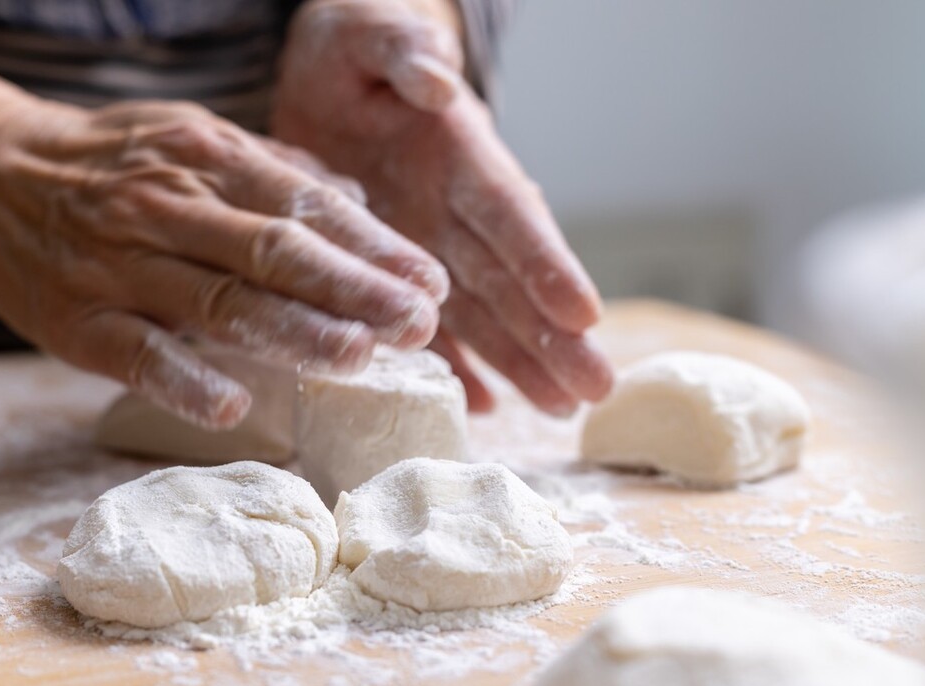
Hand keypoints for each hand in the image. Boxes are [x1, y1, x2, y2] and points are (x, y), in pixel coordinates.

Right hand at [0, 97, 448, 429]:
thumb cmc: (107, 164)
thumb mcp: (190, 139)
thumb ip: (273, 171)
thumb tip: (356, 203)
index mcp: (206, 158)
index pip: (305, 205)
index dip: (373, 246)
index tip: (429, 282)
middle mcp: (168, 207)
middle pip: (275, 253)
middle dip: (355, 291)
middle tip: (418, 326)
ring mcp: (119, 265)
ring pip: (218, 303)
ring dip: (293, 333)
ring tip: (359, 359)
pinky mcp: (76, 320)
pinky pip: (138, 354)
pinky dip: (186, 380)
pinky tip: (237, 404)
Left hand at [273, 0, 612, 414]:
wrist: (327, 77)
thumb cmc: (351, 48)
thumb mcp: (367, 34)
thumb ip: (401, 51)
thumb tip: (436, 84)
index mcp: (459, 152)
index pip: (507, 213)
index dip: (543, 264)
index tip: (582, 315)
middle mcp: (456, 208)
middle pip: (511, 279)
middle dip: (553, 335)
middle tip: (597, 389)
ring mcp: (433, 245)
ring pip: (483, 313)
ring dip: (521, 362)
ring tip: (562, 409)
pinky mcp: (399, 269)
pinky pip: (431, 326)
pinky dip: (456, 365)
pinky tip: (483, 407)